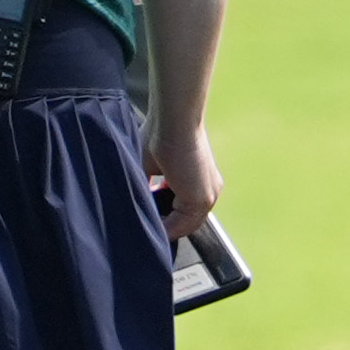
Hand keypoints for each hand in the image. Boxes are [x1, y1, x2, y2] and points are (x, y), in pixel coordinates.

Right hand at [148, 116, 223, 240]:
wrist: (174, 120)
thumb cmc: (161, 132)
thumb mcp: (153, 165)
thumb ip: (152, 186)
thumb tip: (140, 200)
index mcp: (199, 180)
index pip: (183, 209)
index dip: (164, 215)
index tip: (146, 215)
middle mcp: (209, 190)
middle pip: (185, 219)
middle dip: (164, 223)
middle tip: (143, 224)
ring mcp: (207, 196)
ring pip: (183, 225)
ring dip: (163, 227)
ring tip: (143, 227)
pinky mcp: (201, 200)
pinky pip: (180, 226)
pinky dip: (164, 229)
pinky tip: (148, 225)